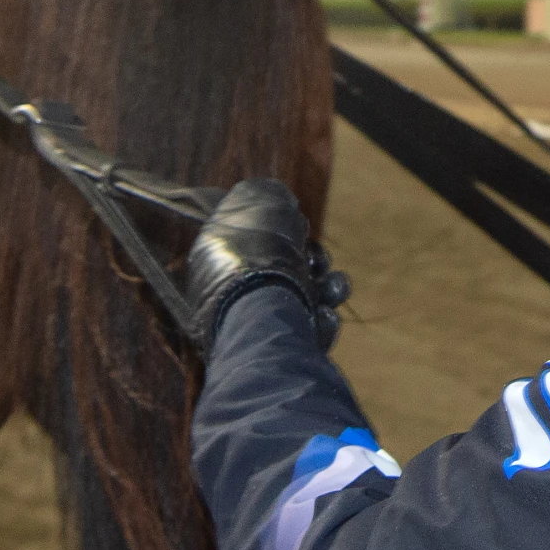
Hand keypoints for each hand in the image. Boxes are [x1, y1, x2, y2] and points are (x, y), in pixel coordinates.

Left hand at [185, 179, 351, 352]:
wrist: (262, 318)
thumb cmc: (254, 258)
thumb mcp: (255, 203)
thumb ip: (267, 196)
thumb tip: (281, 200)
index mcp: (221, 261)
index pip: (261, 242)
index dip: (287, 232)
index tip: (299, 229)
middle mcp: (237, 294)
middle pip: (290, 270)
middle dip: (314, 262)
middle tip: (316, 264)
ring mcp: (259, 326)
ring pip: (308, 301)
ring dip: (328, 290)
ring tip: (328, 291)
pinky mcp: (282, 354)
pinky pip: (313, 331)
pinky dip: (323, 322)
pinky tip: (321, 317)